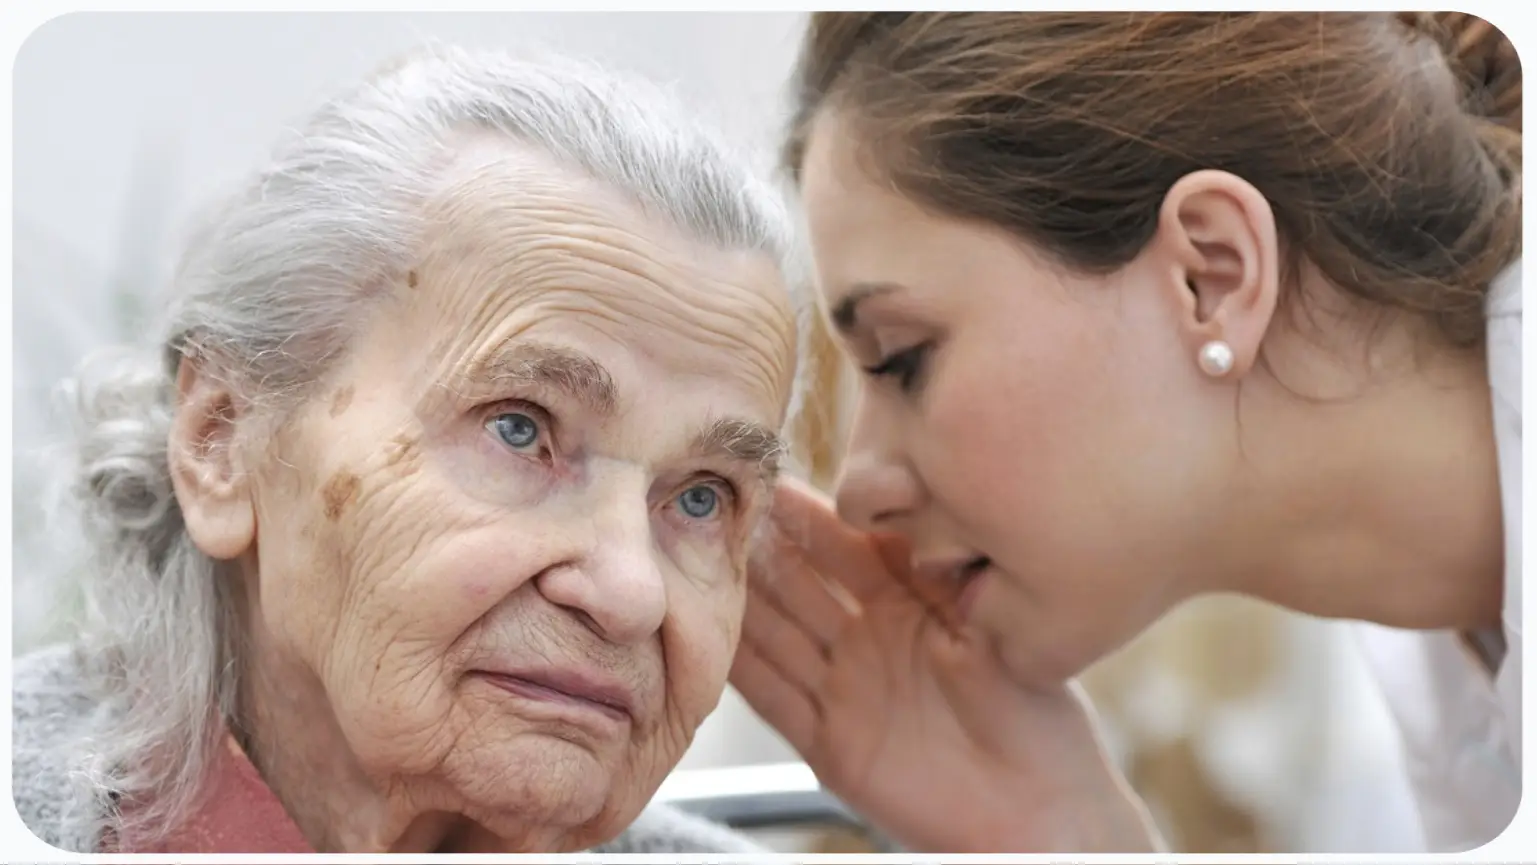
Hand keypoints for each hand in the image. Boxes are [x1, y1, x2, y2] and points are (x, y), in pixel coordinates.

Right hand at [730, 477, 1159, 852]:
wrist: (1040, 814)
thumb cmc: (1040, 719)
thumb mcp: (991, 628)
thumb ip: (939, 574)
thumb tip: (903, 509)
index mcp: (912, 605)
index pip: (849, 547)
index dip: (811, 517)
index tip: (769, 482)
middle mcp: (872, 642)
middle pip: (802, 587)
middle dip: (760, 549)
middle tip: (714, 510)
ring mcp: (848, 692)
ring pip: (777, 637)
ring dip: (741, 603)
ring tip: (695, 561)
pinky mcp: (832, 746)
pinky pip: (775, 700)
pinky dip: (739, 673)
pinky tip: (706, 639)